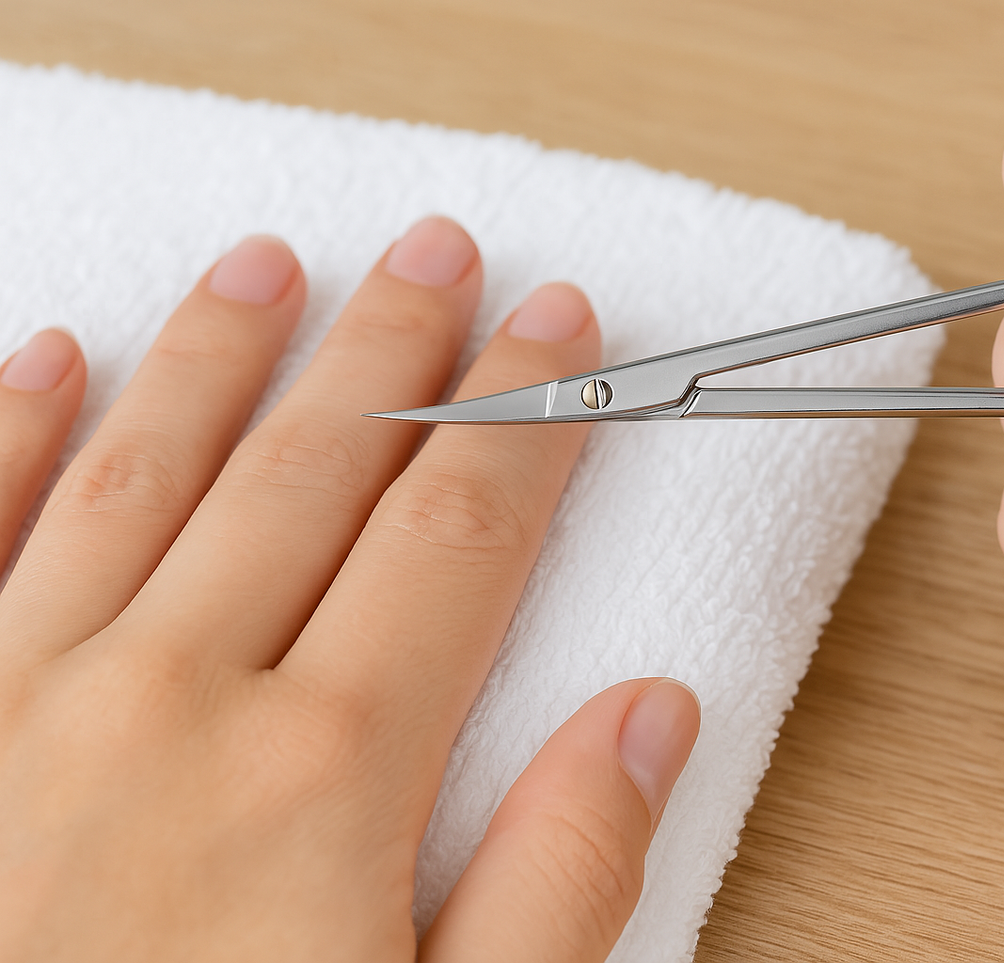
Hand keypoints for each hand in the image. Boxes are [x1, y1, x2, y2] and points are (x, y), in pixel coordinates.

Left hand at [0, 217, 699, 960]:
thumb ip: (561, 878)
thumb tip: (648, 716)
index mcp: (321, 773)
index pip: (461, 530)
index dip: (528, 417)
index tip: (564, 334)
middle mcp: (169, 700)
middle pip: (316, 470)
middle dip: (395, 348)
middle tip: (439, 252)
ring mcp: (19, 700)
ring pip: (144, 469)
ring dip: (219, 352)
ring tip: (268, 264)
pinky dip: (12, 434)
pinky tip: (51, 357)